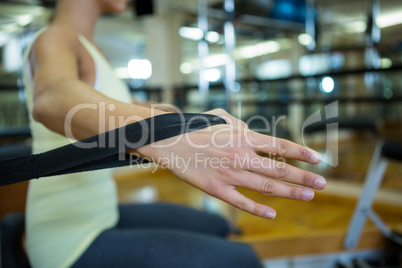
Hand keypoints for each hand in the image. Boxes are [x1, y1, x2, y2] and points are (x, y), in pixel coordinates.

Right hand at [137, 109, 325, 218]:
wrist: (169, 141)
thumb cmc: (195, 126)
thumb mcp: (222, 117)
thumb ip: (243, 124)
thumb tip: (257, 131)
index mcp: (245, 137)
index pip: (281, 146)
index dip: (302, 153)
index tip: (319, 160)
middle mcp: (242, 156)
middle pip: (280, 169)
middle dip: (304, 177)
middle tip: (323, 184)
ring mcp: (230, 174)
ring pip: (266, 187)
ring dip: (290, 192)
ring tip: (308, 196)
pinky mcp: (217, 189)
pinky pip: (242, 202)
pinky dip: (258, 209)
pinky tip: (273, 214)